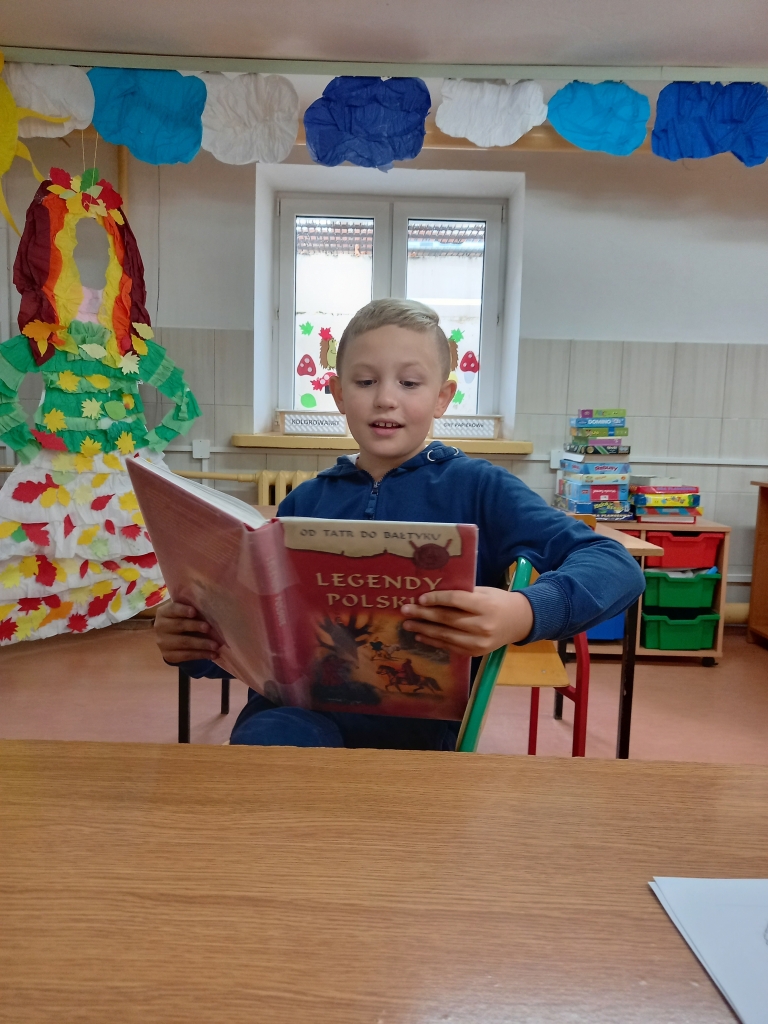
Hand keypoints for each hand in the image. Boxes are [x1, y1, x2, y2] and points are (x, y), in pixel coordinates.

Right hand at [154, 601, 219, 664]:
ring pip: (184, 642)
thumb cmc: (183, 620)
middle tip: (208, 628)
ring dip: (202, 644)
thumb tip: (211, 608)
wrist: (172, 639)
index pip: (172, 609)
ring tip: (216, 645)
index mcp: (163, 612)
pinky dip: (202, 654)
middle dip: (195, 626)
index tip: (194, 611)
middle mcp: (160, 627)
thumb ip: (192, 608)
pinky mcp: (169, 656)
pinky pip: (187, 655)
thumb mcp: (184, 611)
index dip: (183, 610)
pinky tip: (213, 654)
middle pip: (179, 625)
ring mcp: (163, 643)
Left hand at [400, 587, 533, 656]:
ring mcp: (479, 642)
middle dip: (423, 615)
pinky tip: (421, 635)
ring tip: (408, 624)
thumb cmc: (498, 601)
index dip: (437, 599)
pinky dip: (433, 641)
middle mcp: (482, 625)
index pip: (456, 600)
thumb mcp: (484, 592)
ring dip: (424, 630)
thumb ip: (463, 593)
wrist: (519, 622)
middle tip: (405, 610)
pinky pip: (450, 647)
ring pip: (446, 635)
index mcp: (486, 605)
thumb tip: (432, 593)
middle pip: (447, 619)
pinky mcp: (476, 652)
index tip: (420, 598)